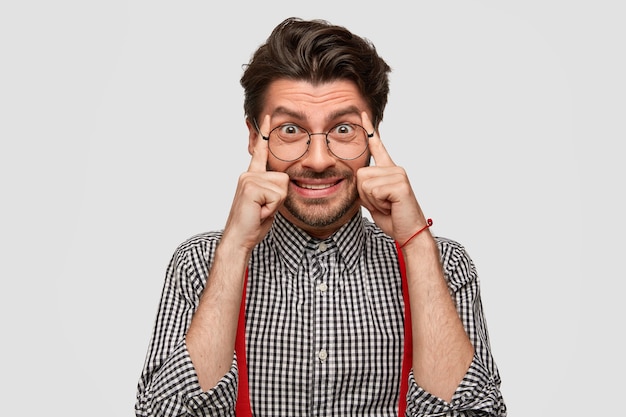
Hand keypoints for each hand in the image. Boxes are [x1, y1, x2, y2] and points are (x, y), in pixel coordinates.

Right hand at [221, 115, 288, 250]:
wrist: (238, 239)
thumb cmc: (253, 224)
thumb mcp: (267, 203)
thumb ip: (273, 190)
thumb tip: (283, 182)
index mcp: (252, 176)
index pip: (260, 152)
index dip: (265, 134)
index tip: (268, 116)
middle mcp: (249, 175)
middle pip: (283, 178)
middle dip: (280, 198)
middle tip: (264, 209)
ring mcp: (249, 179)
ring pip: (282, 187)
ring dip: (276, 204)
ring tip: (261, 211)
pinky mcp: (251, 187)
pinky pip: (277, 195)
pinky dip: (271, 208)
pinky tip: (259, 212)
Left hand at [357, 112, 428, 243]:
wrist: (408, 231)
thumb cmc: (392, 217)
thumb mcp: (373, 199)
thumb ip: (365, 186)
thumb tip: (357, 178)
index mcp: (388, 170)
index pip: (377, 146)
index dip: (369, 130)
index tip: (363, 114)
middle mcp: (394, 168)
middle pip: (360, 174)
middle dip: (364, 194)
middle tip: (382, 203)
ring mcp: (398, 174)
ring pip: (365, 183)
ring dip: (371, 199)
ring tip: (387, 205)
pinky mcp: (400, 183)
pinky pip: (373, 190)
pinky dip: (378, 203)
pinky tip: (391, 206)